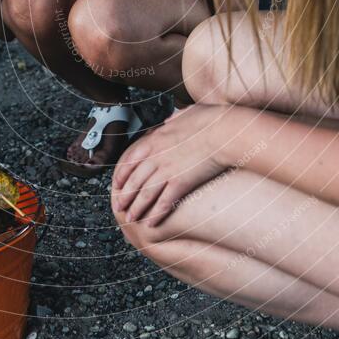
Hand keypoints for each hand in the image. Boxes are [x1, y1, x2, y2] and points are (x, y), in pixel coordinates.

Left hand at [113, 104, 229, 226]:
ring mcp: (166, 170)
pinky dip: (155, 215)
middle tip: (119, 208)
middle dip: (124, 197)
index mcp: (153, 140)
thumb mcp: (185, 113)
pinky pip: (163, 203)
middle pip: (133, 180)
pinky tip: (151, 224)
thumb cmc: (209, 120)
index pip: (128, 161)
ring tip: (131, 219)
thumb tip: (171, 119)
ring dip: (136, 209)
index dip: (120, 176)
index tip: (116, 185)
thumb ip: (174, 119)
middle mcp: (155, 157)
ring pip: (145, 194)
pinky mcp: (180, 183)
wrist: (222, 132)